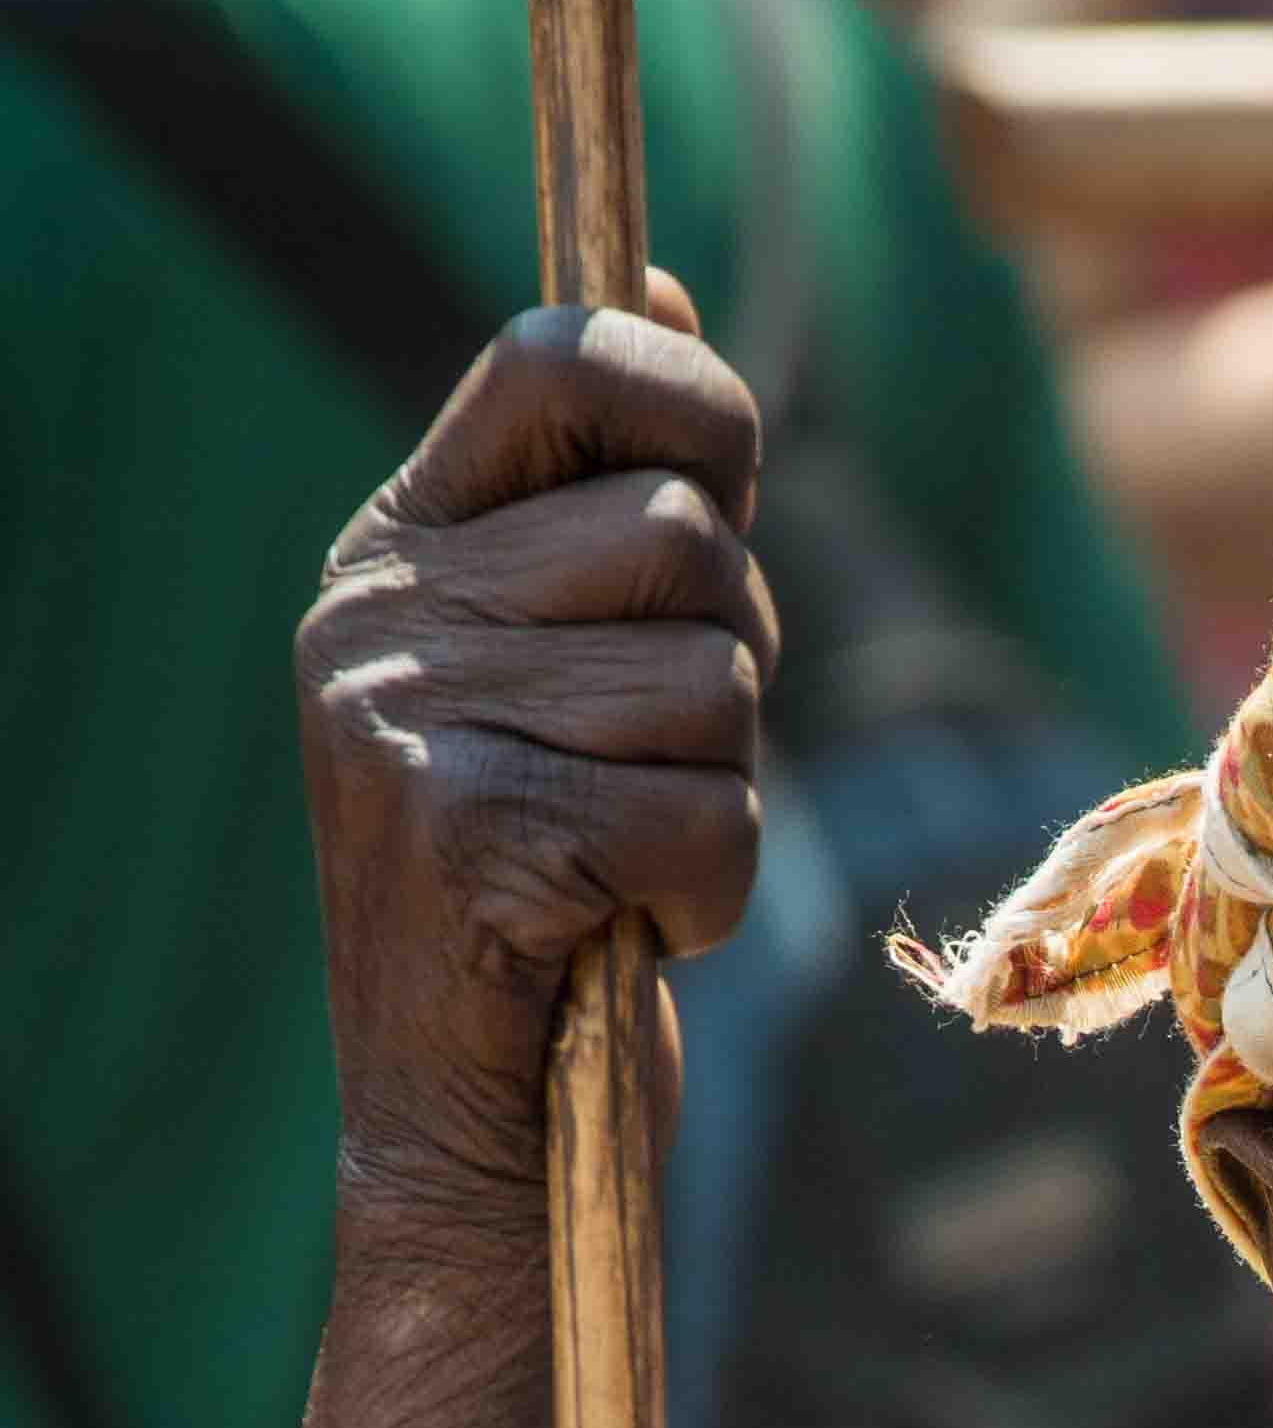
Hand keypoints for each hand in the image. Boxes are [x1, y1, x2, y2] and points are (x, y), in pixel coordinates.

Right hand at [294, 266, 776, 1233]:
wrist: (472, 1137)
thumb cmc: (559, 894)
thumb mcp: (571, 671)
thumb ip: (609, 500)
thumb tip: (663, 290)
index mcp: (400, 547)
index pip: (563, 359)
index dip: (697, 404)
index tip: (730, 489)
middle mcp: (380, 614)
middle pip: (686, 539)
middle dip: (736, 660)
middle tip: (666, 762)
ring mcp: (408, 724)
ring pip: (715, 687)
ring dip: (726, 794)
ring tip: (634, 860)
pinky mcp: (468, 842)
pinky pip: (709, 819)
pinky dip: (712, 898)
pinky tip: (629, 932)